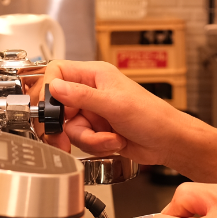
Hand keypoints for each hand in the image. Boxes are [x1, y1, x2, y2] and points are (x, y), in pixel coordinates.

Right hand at [40, 60, 188, 163]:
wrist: (168, 142)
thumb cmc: (152, 116)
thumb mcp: (114, 104)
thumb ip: (81, 96)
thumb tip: (55, 86)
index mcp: (95, 75)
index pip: (57, 72)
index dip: (49, 89)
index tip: (50, 108)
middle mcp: (91, 91)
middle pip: (58, 105)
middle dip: (64, 125)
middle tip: (63, 135)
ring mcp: (93, 112)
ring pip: (69, 127)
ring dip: (87, 138)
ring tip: (108, 137)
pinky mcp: (96, 130)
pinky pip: (81, 140)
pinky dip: (95, 145)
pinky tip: (113, 142)